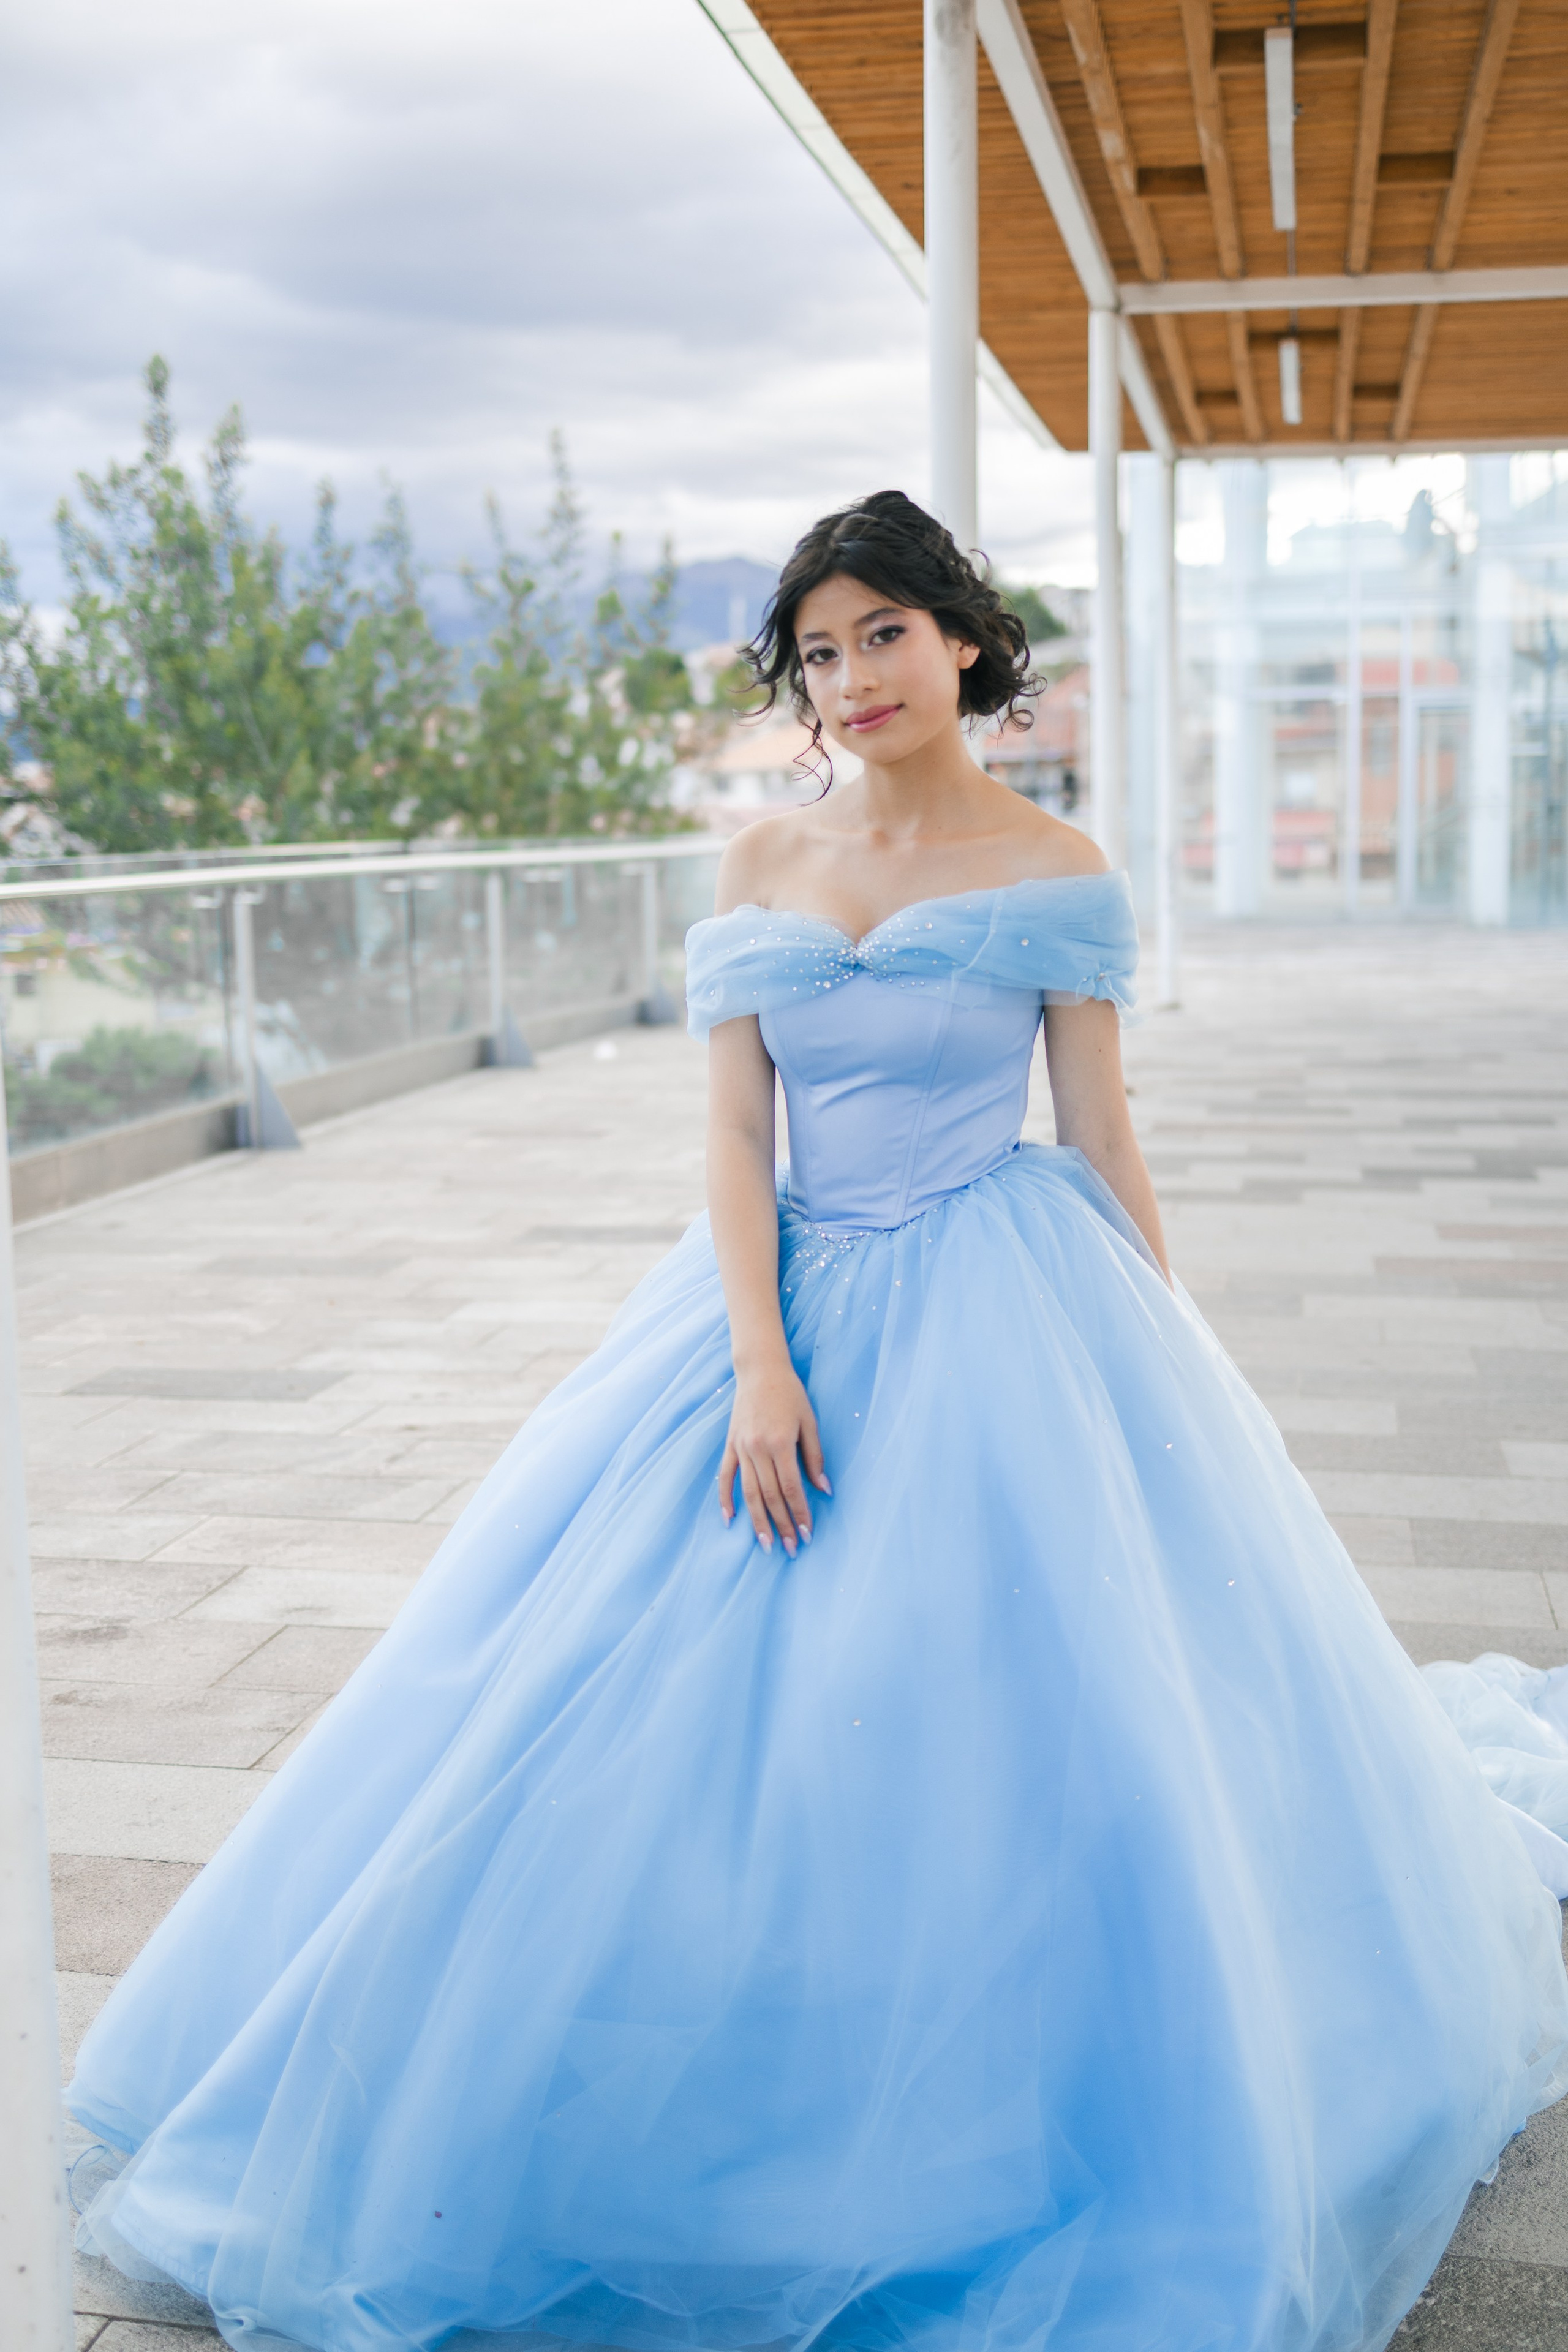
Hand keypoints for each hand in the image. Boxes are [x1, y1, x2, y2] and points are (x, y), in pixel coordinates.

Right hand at [719, 1357, 829, 1555]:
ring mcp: (741, 1448)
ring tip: (766, 1544)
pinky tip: (730, 1520)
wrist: (760, 1369)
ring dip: (757, 1521)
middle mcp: (758, 1448)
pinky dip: (725, 1499)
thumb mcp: (810, 1421)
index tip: (808, 1534)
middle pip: (770, 1496)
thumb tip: (824, 1489)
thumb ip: (815, 1457)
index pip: (791, 1488)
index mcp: (781, 1443)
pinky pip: (726, 1477)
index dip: (800, 1513)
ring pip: (748, 1493)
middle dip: (782, 1525)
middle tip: (790, 1549)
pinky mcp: (730, 1445)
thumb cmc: (790, 1394)